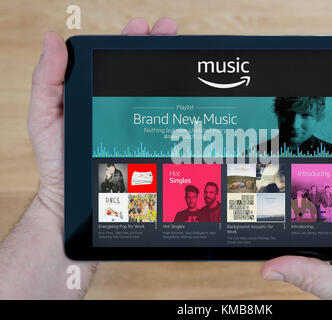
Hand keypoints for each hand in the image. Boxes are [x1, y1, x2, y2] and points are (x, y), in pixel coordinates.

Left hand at [29, 17, 177, 217]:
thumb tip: (53, 39)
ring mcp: (133, 123)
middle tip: (170, 31)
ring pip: (154, 93)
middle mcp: (116, 104)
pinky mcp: (144, 142)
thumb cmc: (56, 158)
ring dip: (169, 72)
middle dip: (156, 47)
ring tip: (180, 54)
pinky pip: (161, 123)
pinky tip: (184, 98)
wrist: (72, 197)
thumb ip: (47, 80)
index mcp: (94, 92)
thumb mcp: (44, 116)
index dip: (129, 40)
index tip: (143, 27)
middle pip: (140, 70)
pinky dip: (174, 109)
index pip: (114, 60)